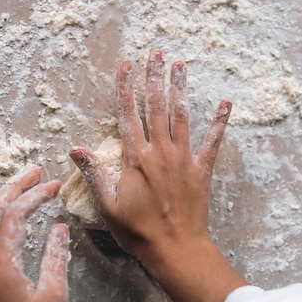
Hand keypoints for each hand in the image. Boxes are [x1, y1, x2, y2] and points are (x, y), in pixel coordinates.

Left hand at [0, 167, 69, 301]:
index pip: (13, 216)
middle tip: (35, 173)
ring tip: (25, 188)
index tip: (54, 186)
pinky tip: (14, 219)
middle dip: (13, 188)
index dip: (34, 196)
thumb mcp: (54, 296)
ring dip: (3, 202)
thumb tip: (59, 228)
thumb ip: (56, 256)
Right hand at [70, 50, 246, 301]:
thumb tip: (76, 148)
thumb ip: (94, 174)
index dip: (125, 88)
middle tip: (156, 52)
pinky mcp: (202, 170)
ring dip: (180, 89)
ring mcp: (183, 159)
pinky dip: (220, 122)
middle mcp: (160, 151)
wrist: (176, 249)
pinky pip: (212, 142)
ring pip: (182, 116)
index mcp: (136, 158)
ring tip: (180, 64)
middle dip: (154, 77)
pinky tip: (226, 103)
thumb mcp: (108, 206)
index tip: (126, 64)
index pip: (127, 114)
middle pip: (156, 106)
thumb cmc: (138, 231)